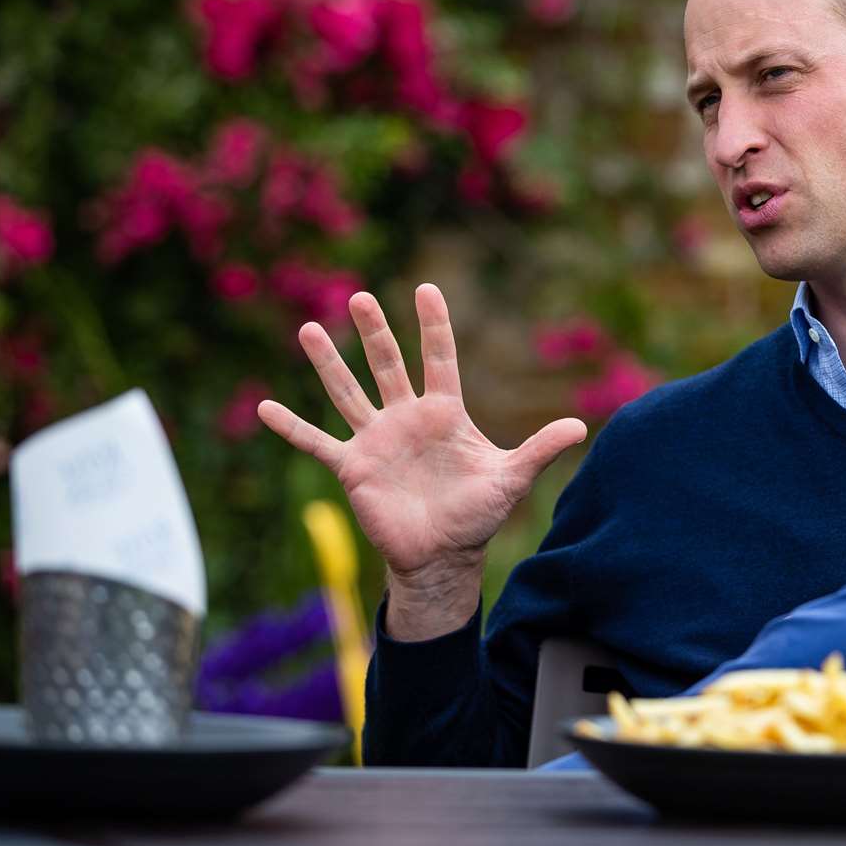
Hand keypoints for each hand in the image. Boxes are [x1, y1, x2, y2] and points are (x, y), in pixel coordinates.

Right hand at [258, 285, 587, 586]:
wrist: (443, 556)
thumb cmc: (477, 515)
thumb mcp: (511, 478)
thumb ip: (540, 449)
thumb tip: (581, 426)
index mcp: (444, 413)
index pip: (439, 358)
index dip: (434, 326)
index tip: (427, 288)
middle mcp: (406, 418)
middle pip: (387, 365)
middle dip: (374, 332)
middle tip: (359, 296)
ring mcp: (376, 440)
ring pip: (348, 392)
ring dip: (328, 363)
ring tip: (308, 329)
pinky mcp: (353, 467)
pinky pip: (316, 443)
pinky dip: (290, 427)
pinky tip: (264, 407)